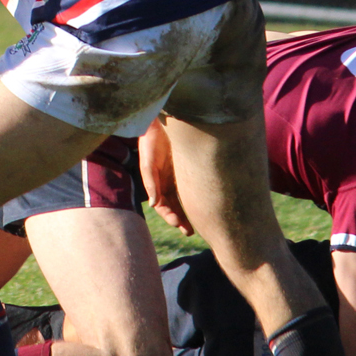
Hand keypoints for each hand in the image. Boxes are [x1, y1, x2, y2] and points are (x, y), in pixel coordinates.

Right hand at [138, 119, 193, 235]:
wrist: (162, 123)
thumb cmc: (151, 141)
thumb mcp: (149, 162)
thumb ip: (151, 182)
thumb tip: (153, 204)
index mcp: (156, 183)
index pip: (162, 206)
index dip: (169, 216)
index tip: (178, 224)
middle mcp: (167, 182)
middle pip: (174, 206)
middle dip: (180, 219)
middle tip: (189, 232)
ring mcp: (178, 176)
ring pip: (184, 199)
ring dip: (189, 212)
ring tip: (199, 225)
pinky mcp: (188, 168)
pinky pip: (193, 187)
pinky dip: (197, 197)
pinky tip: (206, 205)